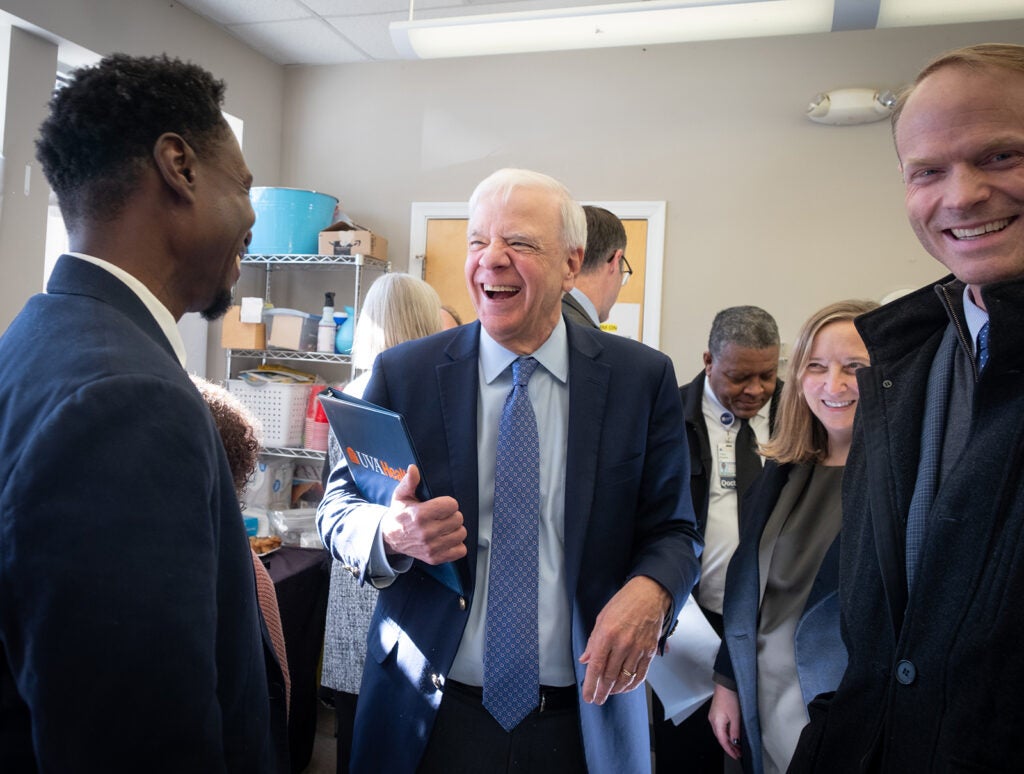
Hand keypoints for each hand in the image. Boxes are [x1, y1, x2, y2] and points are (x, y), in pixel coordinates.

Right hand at [381, 465, 466, 564]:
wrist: (390, 538)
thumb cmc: (399, 515)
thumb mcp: (401, 496)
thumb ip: (409, 481)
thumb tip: (413, 468)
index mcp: (420, 515)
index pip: (451, 505)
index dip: (449, 503)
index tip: (442, 505)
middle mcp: (426, 533)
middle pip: (458, 519)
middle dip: (452, 515)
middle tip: (443, 516)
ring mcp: (431, 547)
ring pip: (461, 534)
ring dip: (455, 529)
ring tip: (445, 527)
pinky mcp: (435, 558)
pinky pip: (460, 551)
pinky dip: (457, 545)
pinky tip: (447, 539)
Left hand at [579, 576, 669, 704]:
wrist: (650, 594)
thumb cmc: (625, 602)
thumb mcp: (602, 618)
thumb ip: (593, 641)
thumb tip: (585, 659)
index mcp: (607, 634)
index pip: (596, 667)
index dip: (590, 685)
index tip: (588, 696)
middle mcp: (622, 644)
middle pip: (610, 676)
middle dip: (602, 691)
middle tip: (597, 699)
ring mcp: (638, 649)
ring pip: (625, 678)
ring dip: (616, 690)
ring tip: (609, 694)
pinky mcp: (650, 651)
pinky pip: (641, 674)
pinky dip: (632, 684)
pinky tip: (626, 688)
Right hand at [709, 683, 742, 759]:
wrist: (725, 685)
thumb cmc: (730, 697)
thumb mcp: (736, 716)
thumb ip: (735, 731)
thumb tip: (735, 741)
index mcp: (716, 723)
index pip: (723, 741)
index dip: (730, 750)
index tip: (736, 756)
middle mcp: (712, 720)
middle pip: (720, 738)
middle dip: (729, 747)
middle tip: (738, 753)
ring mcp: (713, 716)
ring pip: (720, 733)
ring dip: (728, 740)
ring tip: (736, 746)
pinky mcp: (715, 713)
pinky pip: (720, 727)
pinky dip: (726, 733)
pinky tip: (732, 734)